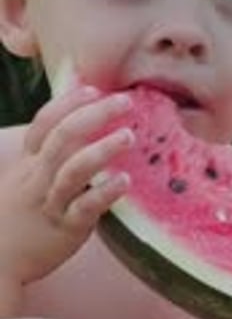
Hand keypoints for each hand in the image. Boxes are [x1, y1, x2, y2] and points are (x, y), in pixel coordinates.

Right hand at [0, 84, 134, 286]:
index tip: (93, 89)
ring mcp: (51, 203)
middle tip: (125, 102)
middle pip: (63, 137)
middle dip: (94, 115)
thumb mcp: (22, 186)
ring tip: (129, 136)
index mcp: (28, 165)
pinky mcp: (65, 229)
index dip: (68, 103)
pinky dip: (105, 192)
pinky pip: (84, 207)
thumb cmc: (16, 222)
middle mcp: (37, 179)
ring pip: (73, 170)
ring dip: (102, 149)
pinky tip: (124, 181)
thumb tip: (73, 141)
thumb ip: (43, 163)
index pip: (44, 124)